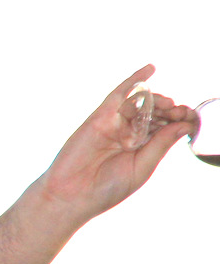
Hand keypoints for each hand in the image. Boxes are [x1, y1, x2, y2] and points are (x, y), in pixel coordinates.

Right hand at [36, 65, 195, 225]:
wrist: (71, 195)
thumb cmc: (106, 189)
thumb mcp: (142, 167)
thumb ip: (161, 144)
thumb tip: (185, 124)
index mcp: (142, 148)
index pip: (166, 126)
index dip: (181, 119)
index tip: (191, 118)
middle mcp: (129, 134)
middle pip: (156, 112)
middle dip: (171, 109)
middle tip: (179, 112)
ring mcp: (114, 124)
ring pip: (142, 103)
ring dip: (158, 100)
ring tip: (167, 105)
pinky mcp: (100, 117)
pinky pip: (119, 94)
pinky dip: (133, 80)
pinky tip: (150, 69)